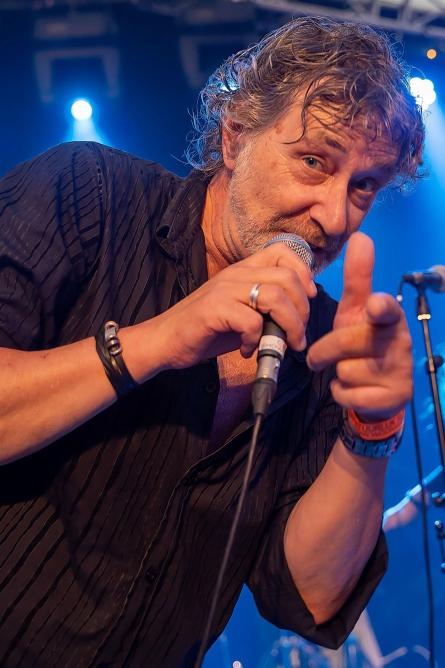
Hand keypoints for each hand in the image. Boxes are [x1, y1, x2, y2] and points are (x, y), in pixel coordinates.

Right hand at [147, 242, 316, 372]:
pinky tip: (247, 350)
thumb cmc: (206, 329)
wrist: (165, 340)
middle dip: (302, 310)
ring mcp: (224, 290)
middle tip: (297, 335)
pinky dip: (256, 340)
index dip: (304, 274)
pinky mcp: (213, 309)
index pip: (284, 251)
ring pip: (274, 297)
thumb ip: (267, 309)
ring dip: (288, 326)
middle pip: (287, 278)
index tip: (307, 300)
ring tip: (282, 345)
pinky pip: (251, 321)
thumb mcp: (242, 312)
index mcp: (244, 270)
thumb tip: (299, 320)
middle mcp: (235, 274)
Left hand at [306, 232, 412, 421]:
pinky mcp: (394, 397)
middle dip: (325, 351)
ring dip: (336, 373)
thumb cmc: (362, 341)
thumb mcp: (355, 310)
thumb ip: (358, 278)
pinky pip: (349, 395)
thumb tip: (360, 236)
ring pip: (346, 371)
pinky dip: (341, 393)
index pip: (386, 309)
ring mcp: (401, 371)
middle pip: (346, 342)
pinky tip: (353, 389)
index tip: (374, 304)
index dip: (380, 307)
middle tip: (319, 357)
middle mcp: (400, 341)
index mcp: (389, 317)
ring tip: (348, 371)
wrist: (378, 390)